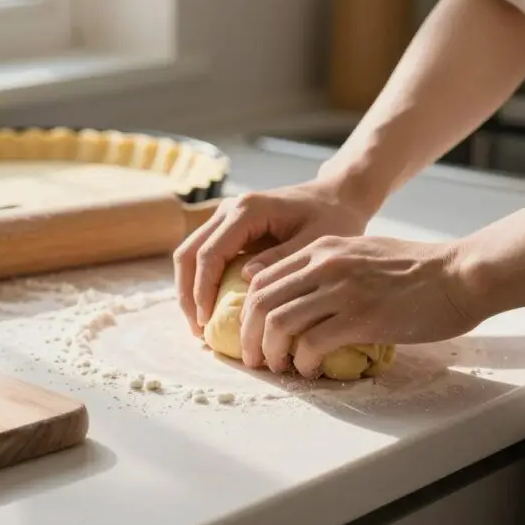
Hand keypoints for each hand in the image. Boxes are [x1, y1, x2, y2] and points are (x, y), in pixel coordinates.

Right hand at [173, 177, 374, 336]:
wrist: (336, 195)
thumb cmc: (332, 217)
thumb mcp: (316, 240)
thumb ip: (281, 259)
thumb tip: (245, 279)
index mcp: (247, 210)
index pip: (210, 253)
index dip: (203, 290)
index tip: (206, 322)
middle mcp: (229, 209)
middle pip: (188, 253)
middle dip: (187, 294)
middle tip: (197, 329)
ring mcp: (225, 217)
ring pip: (189, 253)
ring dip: (189, 289)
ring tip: (199, 324)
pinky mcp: (228, 227)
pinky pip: (203, 255)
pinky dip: (199, 282)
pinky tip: (209, 308)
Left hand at [241, 235, 478, 376]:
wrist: (459, 275)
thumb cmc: (416, 269)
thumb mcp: (359, 253)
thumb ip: (325, 268)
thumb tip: (297, 297)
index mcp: (321, 249)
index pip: (261, 279)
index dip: (247, 311)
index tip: (250, 333)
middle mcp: (324, 265)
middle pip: (261, 302)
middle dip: (249, 336)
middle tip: (254, 358)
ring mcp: (342, 290)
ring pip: (279, 323)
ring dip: (272, 352)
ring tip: (279, 367)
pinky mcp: (361, 317)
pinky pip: (312, 344)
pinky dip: (303, 362)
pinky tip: (310, 370)